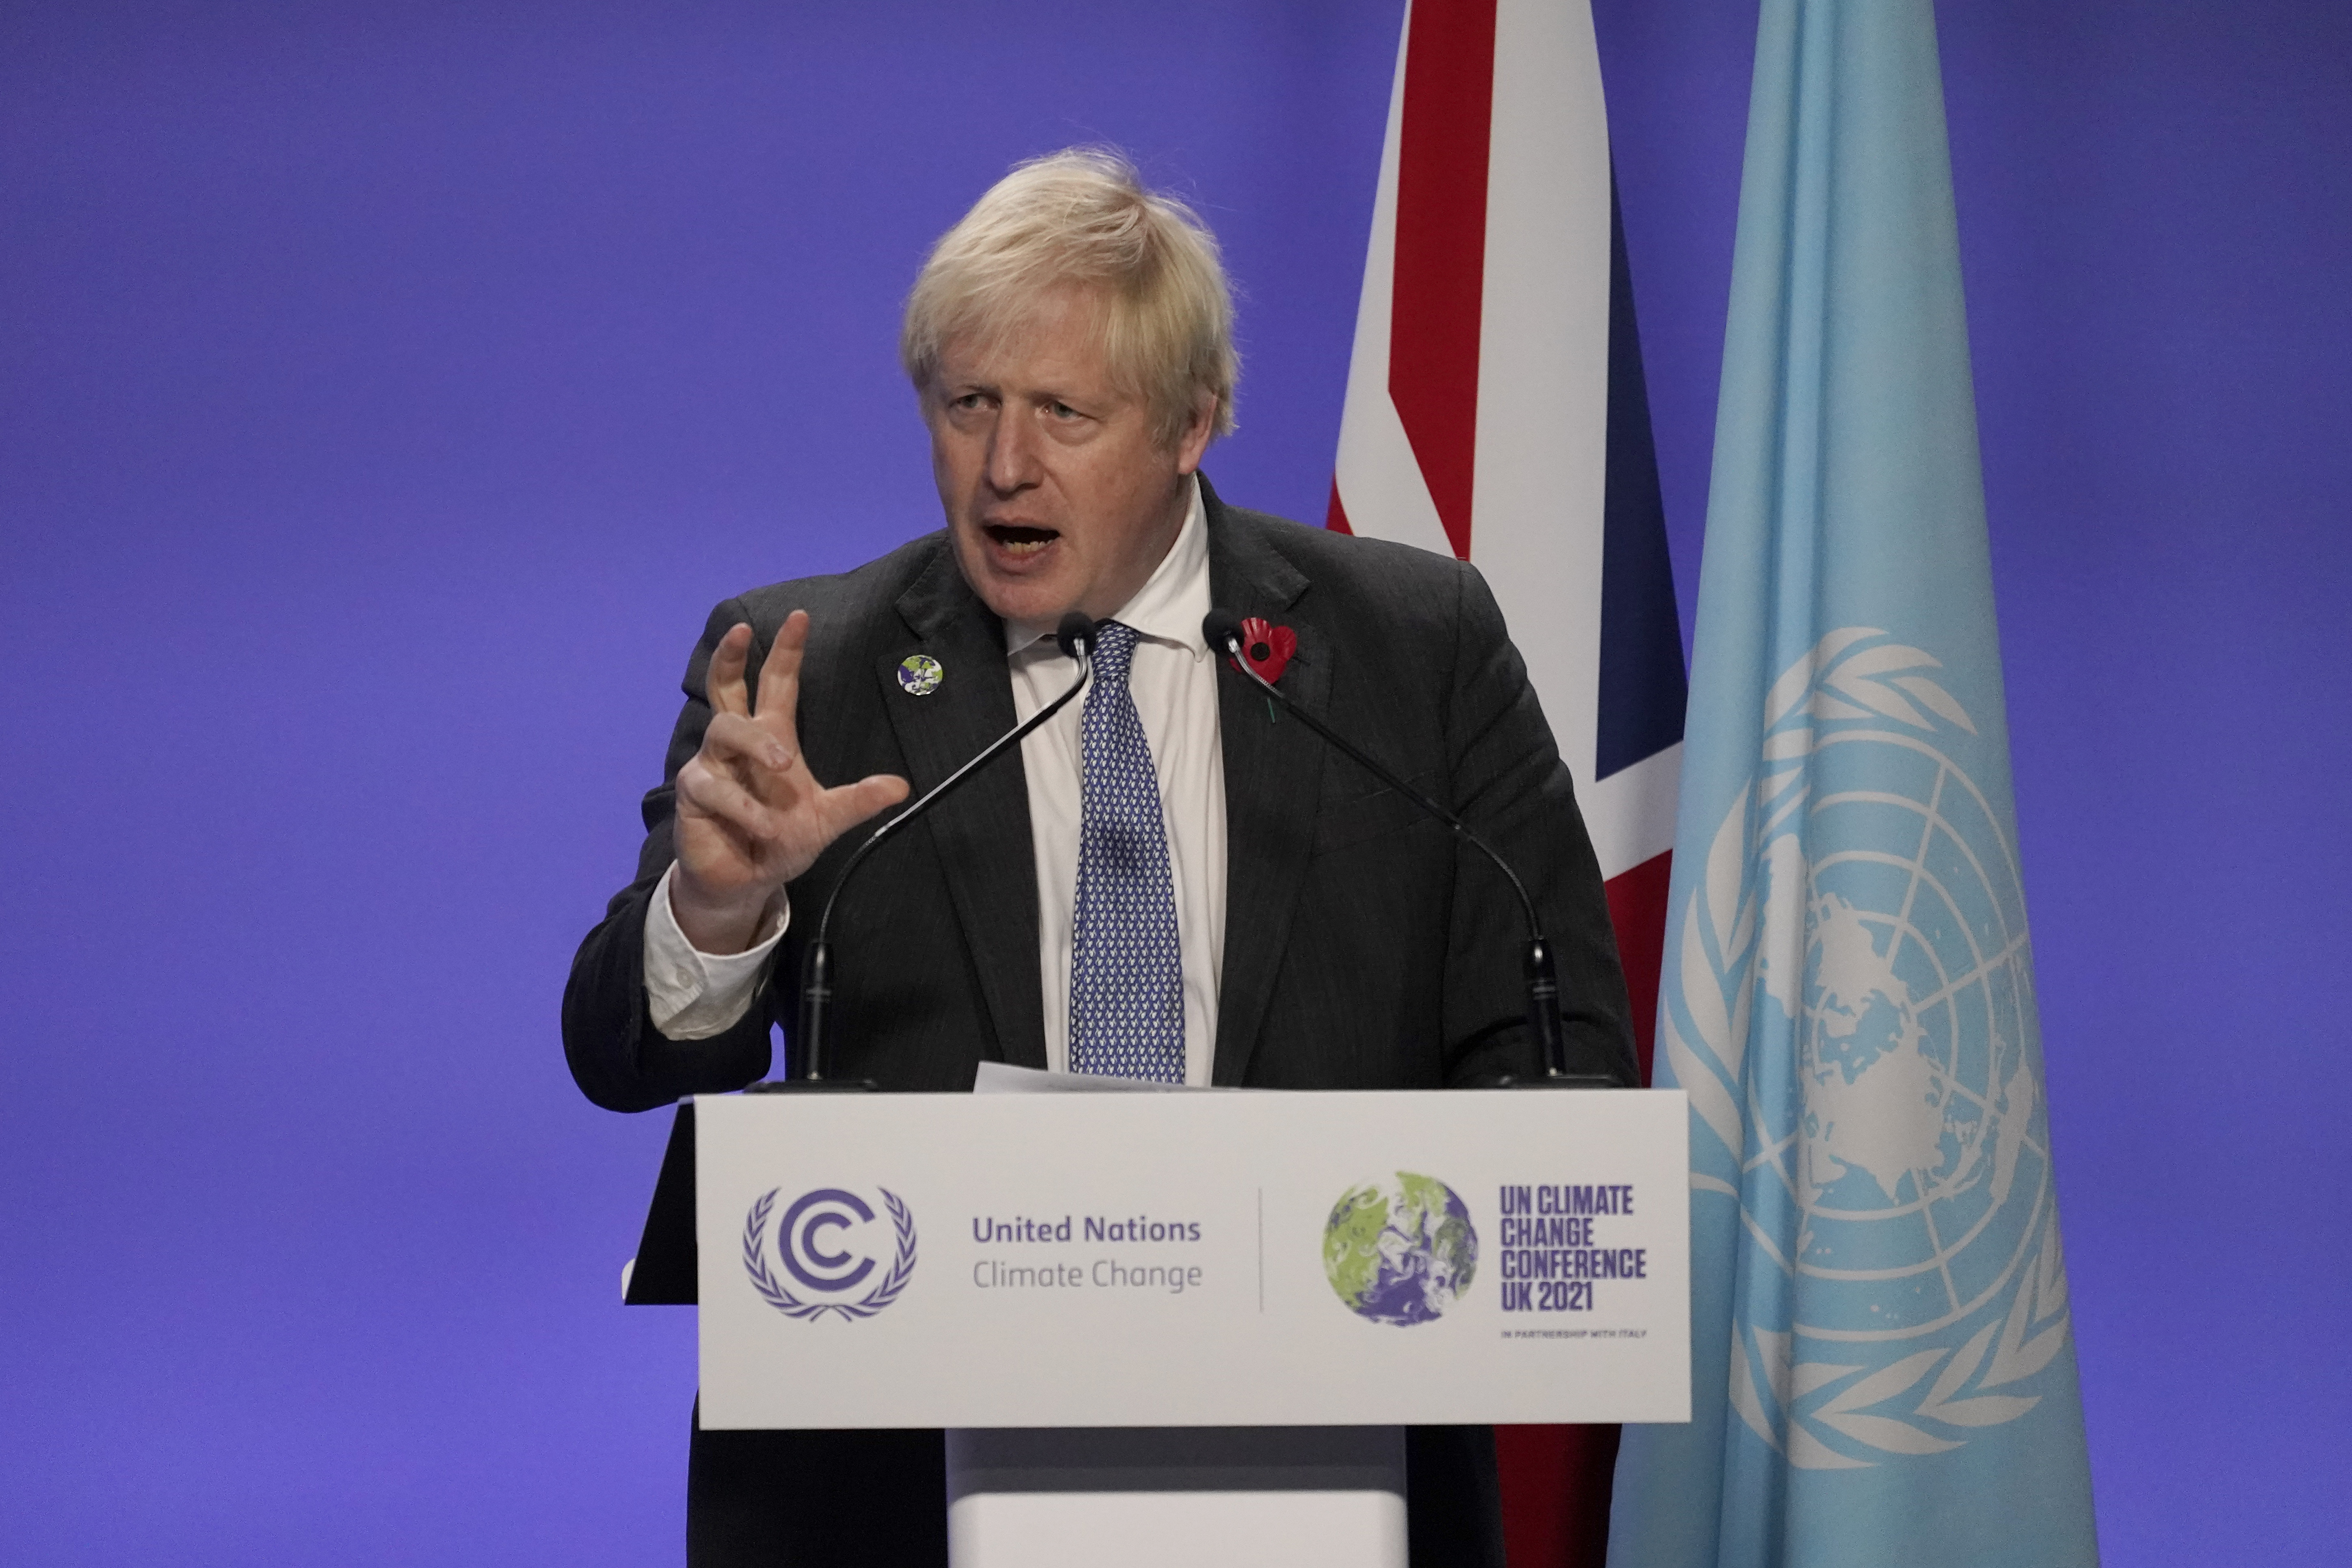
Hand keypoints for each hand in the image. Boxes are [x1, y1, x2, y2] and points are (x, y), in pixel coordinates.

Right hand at [668, 610, 909, 952]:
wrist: (747, 880)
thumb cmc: (781, 839)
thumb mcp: (826, 819)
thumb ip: (859, 800)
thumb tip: (901, 786)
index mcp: (772, 736)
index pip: (776, 684)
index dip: (787, 652)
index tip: (800, 618)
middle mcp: (738, 743)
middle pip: (725, 686)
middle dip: (732, 656)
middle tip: (744, 630)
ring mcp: (712, 764)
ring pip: (724, 729)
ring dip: (756, 744)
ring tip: (783, 768)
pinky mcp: (693, 792)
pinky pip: (714, 786)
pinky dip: (743, 806)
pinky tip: (763, 824)